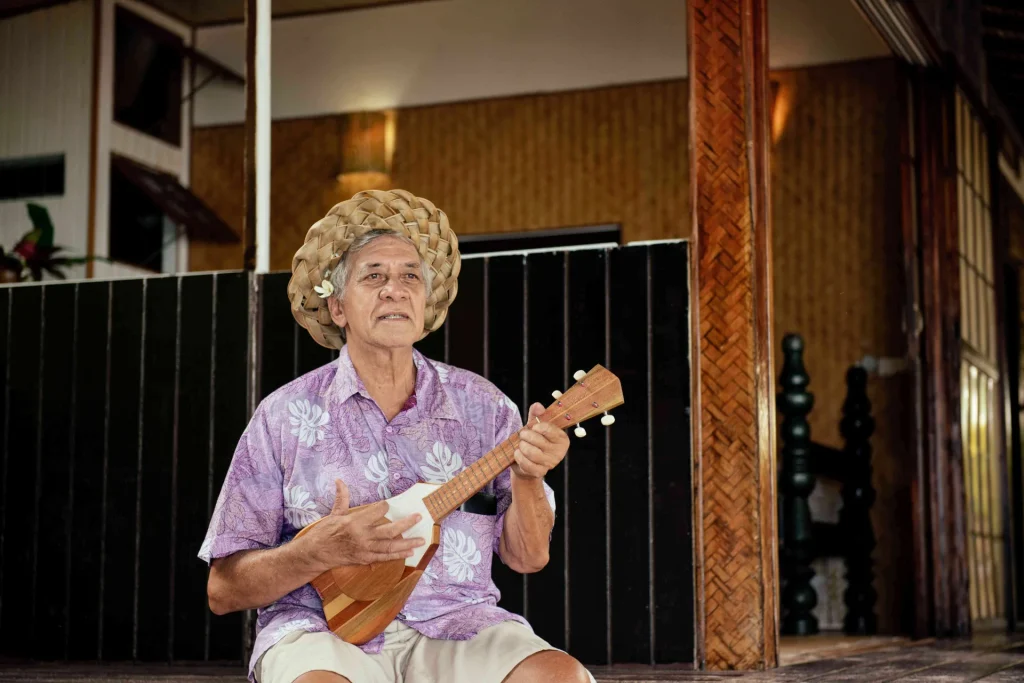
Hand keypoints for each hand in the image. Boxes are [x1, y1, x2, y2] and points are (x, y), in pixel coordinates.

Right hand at [305, 480, 423, 568]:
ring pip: (390, 546)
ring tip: (421, 540)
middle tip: (418, 517)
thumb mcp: (334, 514)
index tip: (387, 505)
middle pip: (389, 530)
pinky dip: (398, 555)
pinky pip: (384, 557)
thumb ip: (341, 497)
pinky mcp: (365, 559)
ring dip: (407, 543)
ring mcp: (365, 550)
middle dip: (406, 524)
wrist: (315, 554)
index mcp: (354, 522)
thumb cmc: (324, 532)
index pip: (377, 511)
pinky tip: (410, 552)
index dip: (383, 507)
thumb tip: (339, 480)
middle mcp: (362, 536)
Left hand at [511, 403, 569, 479]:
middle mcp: (559, 452)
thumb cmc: (534, 441)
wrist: (528, 461)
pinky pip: (527, 464)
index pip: (549, 429)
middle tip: (523, 435)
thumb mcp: (535, 425)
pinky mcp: (540, 472)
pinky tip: (518, 453)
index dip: (537, 427)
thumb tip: (538, 406)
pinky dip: (519, 457)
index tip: (533, 427)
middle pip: (538, 440)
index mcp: (562, 438)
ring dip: (522, 446)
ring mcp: (550, 463)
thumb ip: (536, 414)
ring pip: (532, 452)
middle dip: (526, 436)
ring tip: (521, 444)